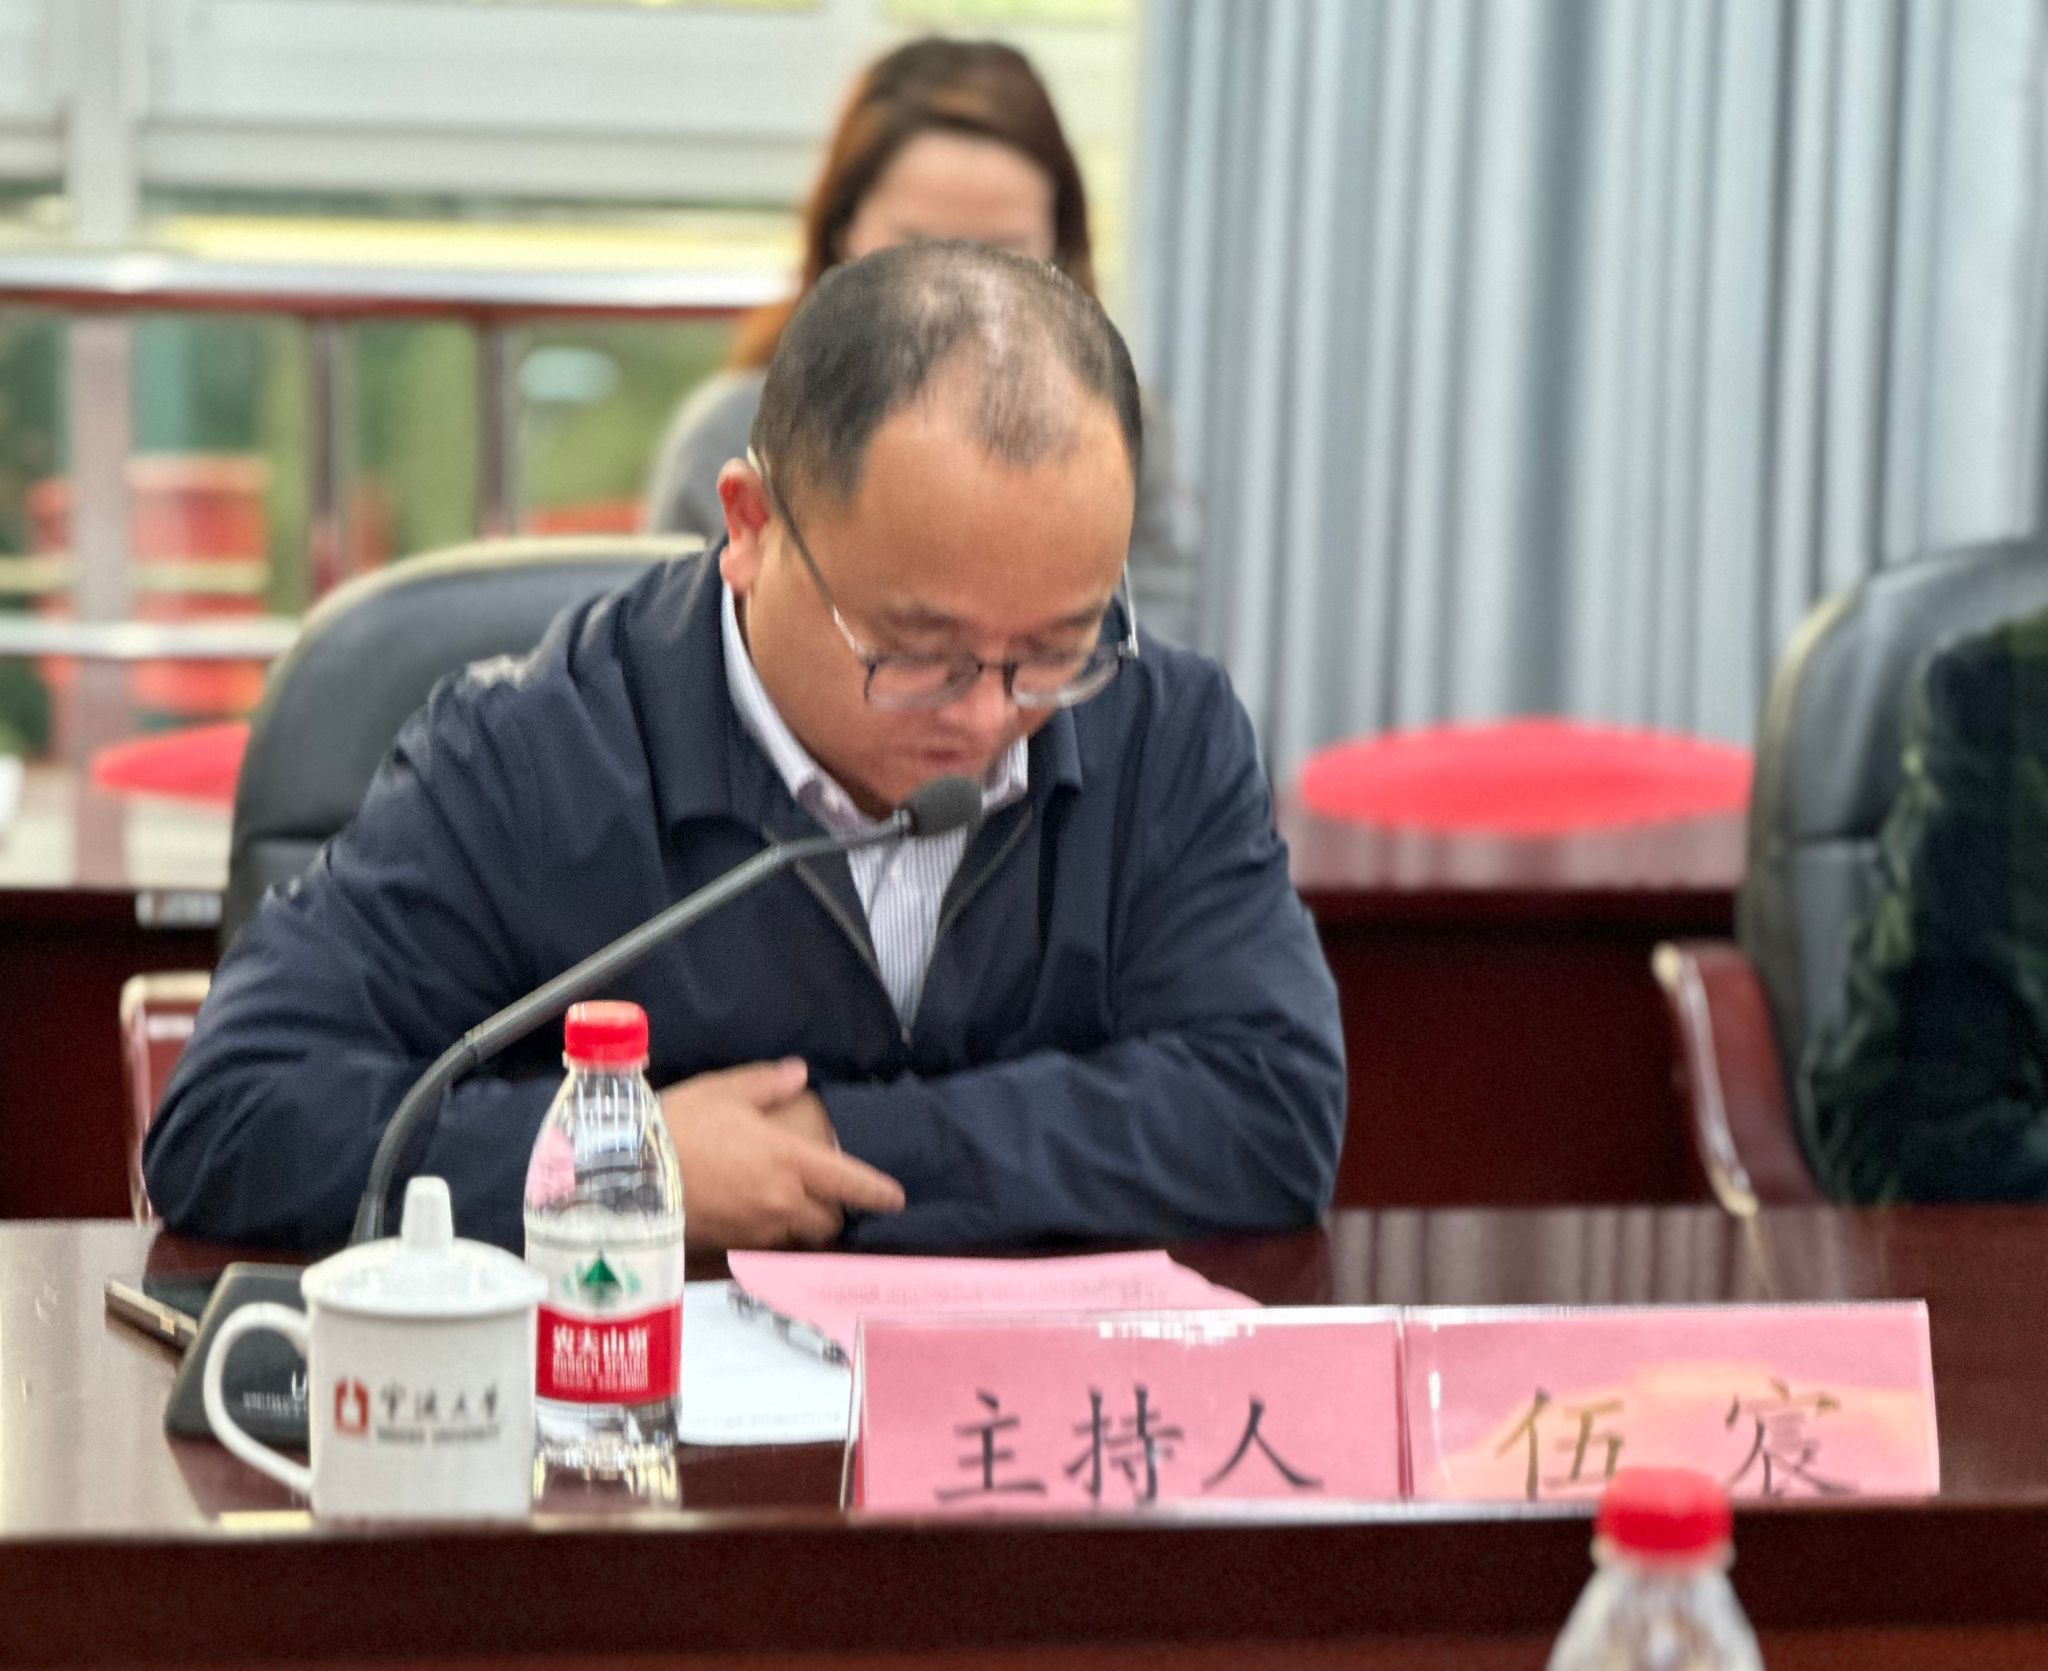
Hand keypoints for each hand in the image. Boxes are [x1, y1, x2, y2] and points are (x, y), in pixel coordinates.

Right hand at [658, 1060, 904, 1249]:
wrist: (628, 1176)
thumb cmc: (679, 1126)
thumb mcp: (725, 1092)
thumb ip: (767, 1084)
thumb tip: (799, 1074)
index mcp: (791, 1162)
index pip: (850, 1183)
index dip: (877, 1192)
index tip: (895, 1199)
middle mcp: (782, 1202)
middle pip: (828, 1222)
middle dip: (834, 1213)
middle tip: (828, 1200)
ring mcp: (756, 1230)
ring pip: (797, 1238)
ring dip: (802, 1227)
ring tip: (792, 1212)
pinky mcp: (729, 1247)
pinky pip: (763, 1248)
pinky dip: (769, 1238)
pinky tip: (755, 1223)